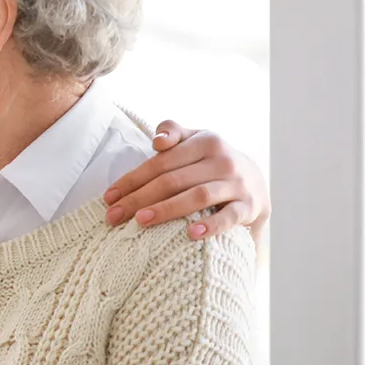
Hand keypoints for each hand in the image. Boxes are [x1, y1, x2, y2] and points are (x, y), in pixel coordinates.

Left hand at [103, 121, 269, 239]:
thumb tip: (157, 141)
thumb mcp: (195, 139)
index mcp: (204, 141)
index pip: (160, 162)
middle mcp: (222, 160)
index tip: (108, 197)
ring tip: (140, 221)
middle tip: (114, 216)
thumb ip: (172, 131)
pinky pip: (229, 217)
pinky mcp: (249, 206)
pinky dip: (211, 225)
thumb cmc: (211, 160)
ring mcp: (237, 183)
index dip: (132, 180)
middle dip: (139, 198)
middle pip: (173, 180)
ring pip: (197, 196)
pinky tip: (191, 233)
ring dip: (167, 209)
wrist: (256, 180)